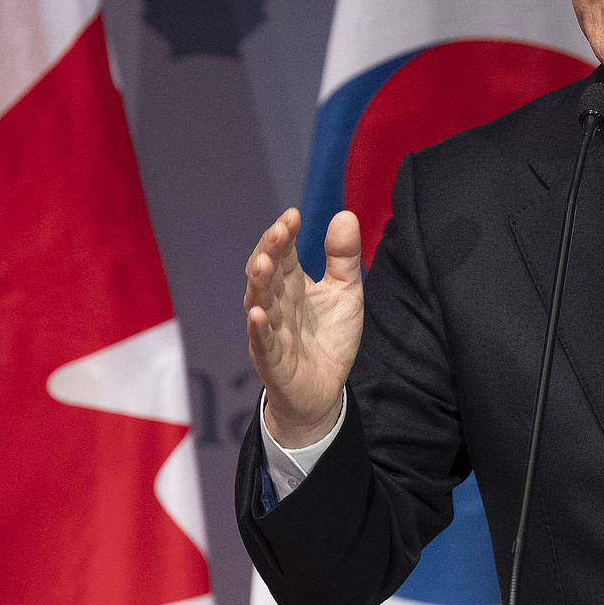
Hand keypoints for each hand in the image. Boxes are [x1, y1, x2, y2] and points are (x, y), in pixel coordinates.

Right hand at [244, 208, 364, 447]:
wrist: (325, 390)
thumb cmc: (328, 337)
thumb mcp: (345, 292)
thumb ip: (344, 257)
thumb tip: (344, 214)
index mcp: (292, 284)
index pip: (283, 253)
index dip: (285, 234)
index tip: (293, 215)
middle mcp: (276, 303)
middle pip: (267, 272)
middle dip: (270, 251)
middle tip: (279, 231)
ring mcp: (271, 331)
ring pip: (259, 303)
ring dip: (259, 283)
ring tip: (262, 263)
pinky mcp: (272, 360)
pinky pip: (263, 343)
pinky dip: (258, 329)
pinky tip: (258, 314)